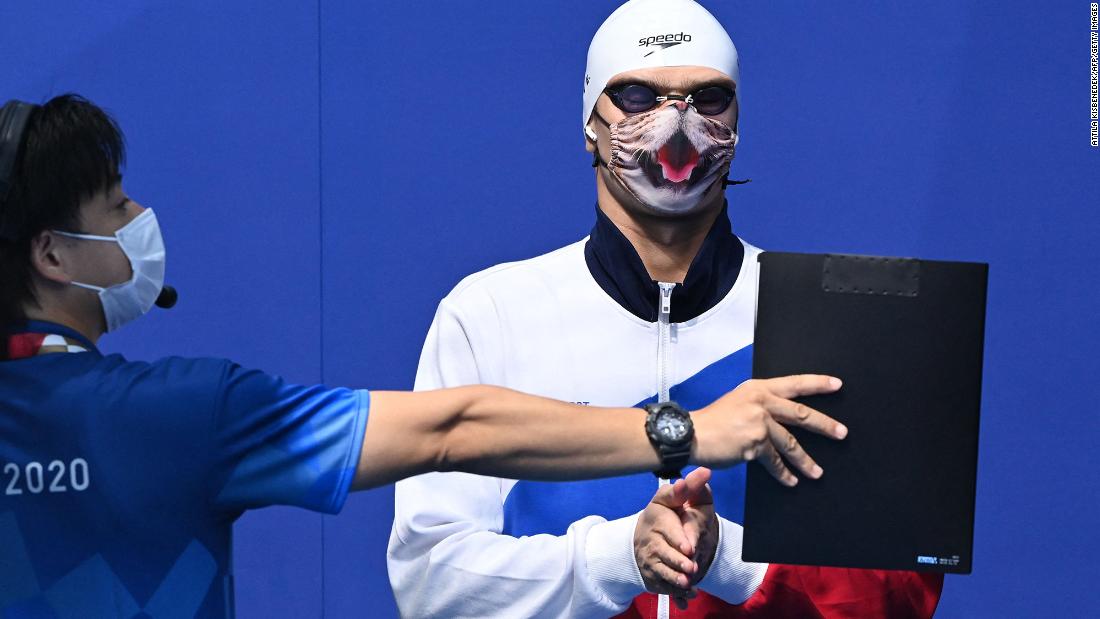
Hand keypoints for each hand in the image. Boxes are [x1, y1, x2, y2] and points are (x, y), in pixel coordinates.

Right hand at [634, 468, 712, 604]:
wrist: (650, 537)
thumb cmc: (670, 515)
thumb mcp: (679, 497)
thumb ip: (691, 486)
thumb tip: (705, 472)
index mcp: (657, 517)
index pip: (667, 529)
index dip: (678, 538)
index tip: (689, 547)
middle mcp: (651, 540)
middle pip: (664, 553)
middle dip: (677, 561)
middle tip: (691, 567)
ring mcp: (651, 559)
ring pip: (662, 571)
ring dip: (675, 579)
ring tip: (687, 583)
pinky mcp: (653, 575)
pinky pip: (663, 587)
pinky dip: (674, 595)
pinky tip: (685, 599)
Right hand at [692, 375, 848, 485]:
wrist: (692, 434)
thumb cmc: (712, 421)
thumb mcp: (737, 401)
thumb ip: (759, 405)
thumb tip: (778, 418)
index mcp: (758, 388)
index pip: (794, 383)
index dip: (817, 384)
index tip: (837, 385)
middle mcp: (761, 402)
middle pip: (801, 414)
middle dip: (825, 425)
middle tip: (842, 433)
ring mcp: (759, 423)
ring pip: (791, 443)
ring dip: (806, 460)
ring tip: (817, 471)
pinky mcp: (754, 444)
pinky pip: (775, 461)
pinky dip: (784, 473)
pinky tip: (791, 480)